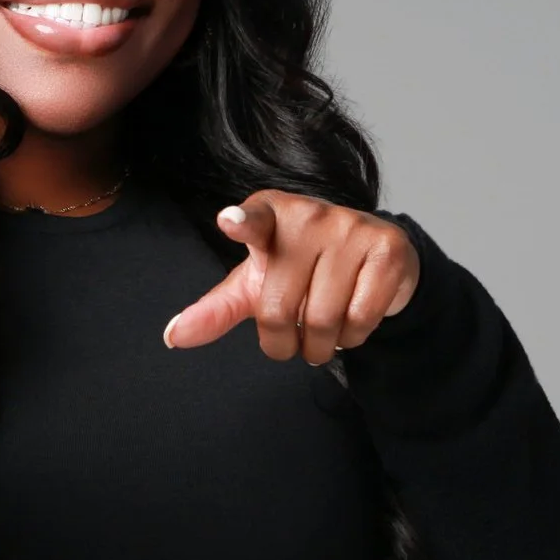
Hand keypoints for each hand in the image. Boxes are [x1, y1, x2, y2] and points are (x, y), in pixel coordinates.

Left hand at [161, 191, 419, 363]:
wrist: (371, 258)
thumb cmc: (303, 269)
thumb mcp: (257, 284)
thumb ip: (217, 309)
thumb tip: (173, 336)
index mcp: (269, 214)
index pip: (252, 221)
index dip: (240, 222)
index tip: (229, 220)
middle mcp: (309, 214)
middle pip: (280, 308)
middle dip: (283, 343)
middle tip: (292, 340)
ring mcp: (351, 227)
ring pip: (323, 320)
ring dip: (320, 346)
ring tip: (322, 333)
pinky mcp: (386, 247)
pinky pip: (361, 319)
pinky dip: (353, 337)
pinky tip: (351, 323)